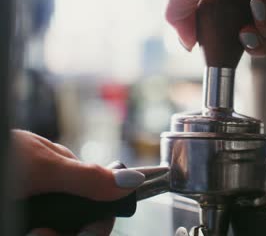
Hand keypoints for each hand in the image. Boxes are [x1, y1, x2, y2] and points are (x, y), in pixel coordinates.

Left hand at [12, 130, 144, 235]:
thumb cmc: (4, 159)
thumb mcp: (42, 168)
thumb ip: (88, 177)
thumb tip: (132, 180)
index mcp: (64, 172)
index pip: (99, 201)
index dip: (98, 222)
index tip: (89, 233)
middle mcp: (51, 192)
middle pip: (78, 223)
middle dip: (67, 234)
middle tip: (42, 233)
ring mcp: (34, 207)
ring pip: (57, 232)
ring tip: (31, 232)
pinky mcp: (22, 218)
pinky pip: (36, 233)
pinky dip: (32, 235)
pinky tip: (23, 232)